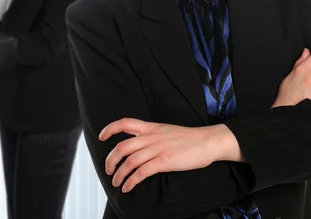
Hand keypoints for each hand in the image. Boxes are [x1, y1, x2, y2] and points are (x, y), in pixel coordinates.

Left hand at [100, 118, 239, 192]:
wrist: (208, 141)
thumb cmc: (189, 138)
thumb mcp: (166, 130)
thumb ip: (152, 135)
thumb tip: (140, 145)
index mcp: (151, 127)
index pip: (125, 123)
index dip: (110, 129)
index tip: (102, 137)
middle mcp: (151, 137)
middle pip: (122, 147)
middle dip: (111, 160)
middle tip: (108, 170)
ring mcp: (157, 149)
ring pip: (129, 161)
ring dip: (119, 174)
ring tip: (117, 183)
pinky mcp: (165, 161)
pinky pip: (142, 172)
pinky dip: (131, 181)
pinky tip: (128, 187)